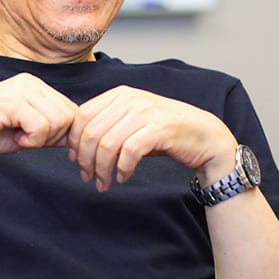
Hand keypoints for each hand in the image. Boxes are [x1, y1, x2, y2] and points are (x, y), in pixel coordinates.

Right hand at [0, 73, 77, 157]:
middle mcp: (31, 82)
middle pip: (70, 116)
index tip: (40, 144)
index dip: (63, 134)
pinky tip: (15, 138)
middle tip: (27, 141)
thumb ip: (50, 131)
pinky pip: (42, 127)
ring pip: (59, 121)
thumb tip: (78, 139)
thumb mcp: (25, 132)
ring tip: (20, 138)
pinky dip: (32, 141)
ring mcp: (22, 89)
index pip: (71, 110)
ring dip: (41, 140)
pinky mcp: (13, 101)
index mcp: (34, 85)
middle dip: (53, 138)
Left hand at [66, 86, 236, 191]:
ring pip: (108, 144)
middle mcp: (131, 99)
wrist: (204, 136)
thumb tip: (74, 143)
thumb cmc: (164, 133)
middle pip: (92, 132)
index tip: (73, 160)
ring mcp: (146, 113)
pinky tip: (123, 178)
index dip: (73, 141)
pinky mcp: (159, 129)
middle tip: (88, 177)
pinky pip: (129, 152)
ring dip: (102, 169)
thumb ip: (107, 125)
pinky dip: (122, 169)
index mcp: (119, 94)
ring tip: (103, 183)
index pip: (82, 116)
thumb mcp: (131, 122)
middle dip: (85, 159)